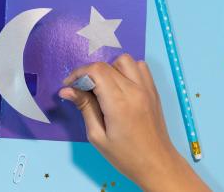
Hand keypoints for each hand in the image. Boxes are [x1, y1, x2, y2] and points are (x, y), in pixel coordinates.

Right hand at [59, 54, 209, 191]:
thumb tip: (66, 90)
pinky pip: (140, 67)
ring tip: (104, 86)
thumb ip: (84, 108)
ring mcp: (146, 88)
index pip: (95, 71)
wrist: (157, 164)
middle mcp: (134, 90)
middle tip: (82, 90)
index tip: (69, 86)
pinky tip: (120, 85)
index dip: (78, 74)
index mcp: (118, 102)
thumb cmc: (125, 155)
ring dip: (110, 68)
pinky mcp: (153, 90)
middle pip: (106, 65)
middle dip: (89, 73)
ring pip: (124, 60)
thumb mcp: (97, 136)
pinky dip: (126, 70)